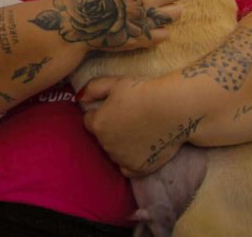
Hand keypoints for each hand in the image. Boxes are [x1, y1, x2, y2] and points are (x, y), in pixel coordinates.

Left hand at [79, 74, 202, 176]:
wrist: (172, 109)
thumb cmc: (142, 92)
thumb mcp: (114, 83)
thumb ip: (92, 89)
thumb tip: (79, 98)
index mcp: (98, 124)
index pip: (88, 121)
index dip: (100, 113)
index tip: (114, 108)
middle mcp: (106, 145)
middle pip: (101, 138)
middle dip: (110, 129)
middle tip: (128, 117)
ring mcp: (122, 159)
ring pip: (114, 153)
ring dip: (119, 145)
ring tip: (137, 131)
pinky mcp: (138, 169)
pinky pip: (126, 168)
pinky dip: (129, 160)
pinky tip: (140, 148)